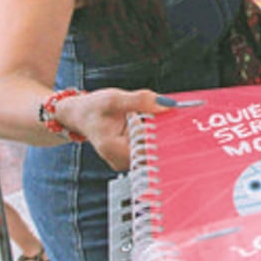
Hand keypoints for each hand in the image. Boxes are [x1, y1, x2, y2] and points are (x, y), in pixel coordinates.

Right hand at [56, 89, 174, 170]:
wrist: (80, 115)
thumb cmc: (94, 107)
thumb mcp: (115, 99)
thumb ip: (140, 100)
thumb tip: (167, 104)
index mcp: (113, 149)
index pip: (149, 150)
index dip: (166, 137)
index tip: (179, 124)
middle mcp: (120, 161)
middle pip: (154, 152)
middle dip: (166, 135)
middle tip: (176, 119)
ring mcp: (125, 162)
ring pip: (154, 151)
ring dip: (161, 135)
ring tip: (156, 121)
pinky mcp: (130, 158)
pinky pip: (149, 149)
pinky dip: (155, 137)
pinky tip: (154, 126)